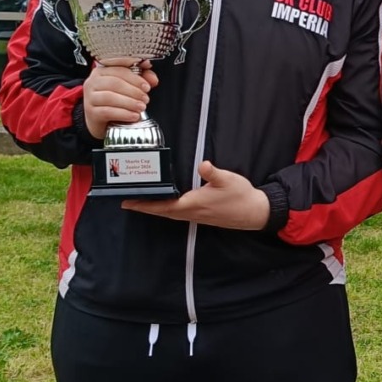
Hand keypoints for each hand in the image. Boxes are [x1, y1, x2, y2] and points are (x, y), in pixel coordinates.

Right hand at [82, 61, 157, 139]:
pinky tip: (133, 116)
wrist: (100, 121)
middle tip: (145, 98)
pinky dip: (123, 114)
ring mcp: (90, 97)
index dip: (135, 78)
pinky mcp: (91, 112)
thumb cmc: (113, 102)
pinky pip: (107, 111)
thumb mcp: (127, 88)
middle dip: (134, 91)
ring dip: (130, 102)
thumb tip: (152, 79)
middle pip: (115, 83)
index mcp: (102, 71)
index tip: (147, 86)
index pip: (119, 70)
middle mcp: (93, 82)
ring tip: (141, 107)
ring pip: (110, 97)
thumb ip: (141, 79)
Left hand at [123, 160, 271, 229]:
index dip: (144, 204)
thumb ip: (214, 172)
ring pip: (169, 214)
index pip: (163, 205)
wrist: (255, 213)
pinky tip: (164, 203)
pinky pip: (177, 213)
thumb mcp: (228, 180)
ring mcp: (196, 216)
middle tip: (126, 202)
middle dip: (143, 207)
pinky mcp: (201, 215)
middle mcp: (192, 213)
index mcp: (194, 204)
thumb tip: (203, 164)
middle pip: (161, 212)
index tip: (128, 202)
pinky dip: (166, 209)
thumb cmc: (241, 197)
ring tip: (140, 202)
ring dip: (154, 209)